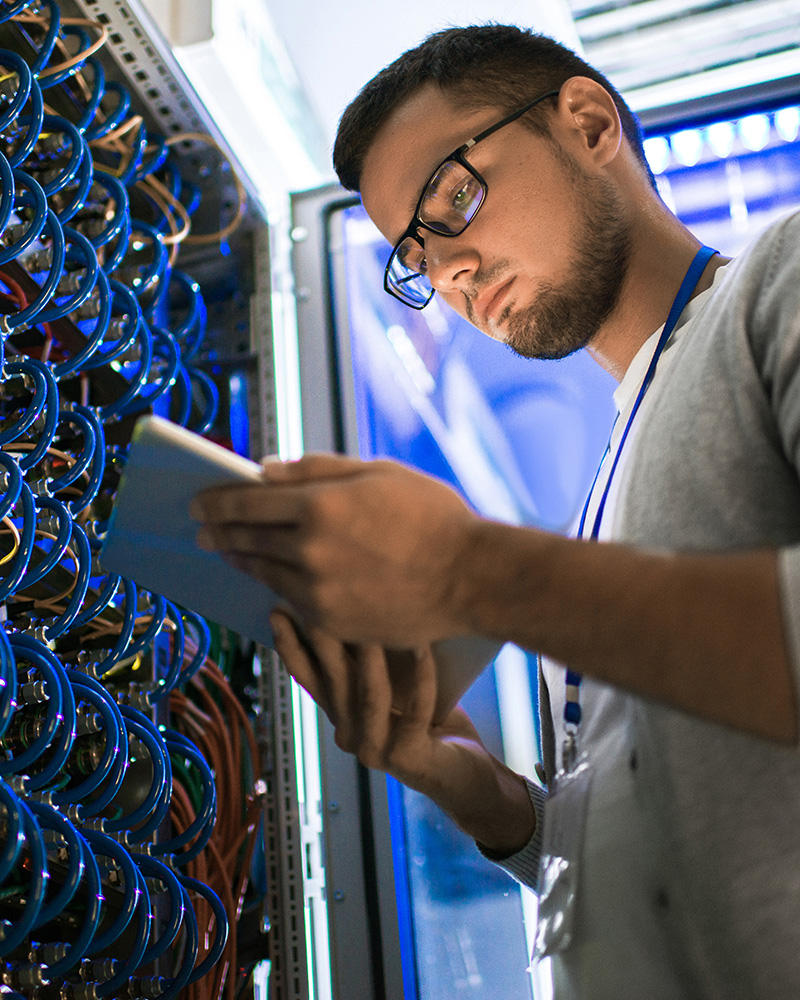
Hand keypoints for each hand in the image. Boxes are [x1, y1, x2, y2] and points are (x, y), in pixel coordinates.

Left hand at [192, 453, 479, 646]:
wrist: (470, 577)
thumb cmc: (432, 516)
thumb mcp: (378, 473)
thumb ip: (316, 470)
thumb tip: (265, 470)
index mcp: (319, 505)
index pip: (246, 501)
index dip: (216, 501)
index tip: (198, 502)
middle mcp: (310, 550)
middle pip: (247, 539)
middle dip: (218, 531)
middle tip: (201, 529)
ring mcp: (319, 591)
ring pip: (264, 573)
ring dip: (242, 560)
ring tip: (230, 552)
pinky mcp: (333, 622)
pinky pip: (291, 602)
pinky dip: (275, 586)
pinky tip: (270, 579)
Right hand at [270, 609, 535, 855]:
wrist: (467, 777)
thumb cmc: (434, 723)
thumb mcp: (397, 687)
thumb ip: (375, 663)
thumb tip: (363, 608)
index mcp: (342, 717)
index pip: (309, 679)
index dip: (292, 647)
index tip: (278, 611)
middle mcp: (350, 736)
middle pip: (334, 682)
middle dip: (326, 639)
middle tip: (320, 601)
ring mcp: (375, 751)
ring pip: (369, 696)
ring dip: (372, 654)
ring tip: (375, 617)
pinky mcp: (407, 758)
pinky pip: (415, 712)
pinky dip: (422, 678)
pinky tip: (425, 648)